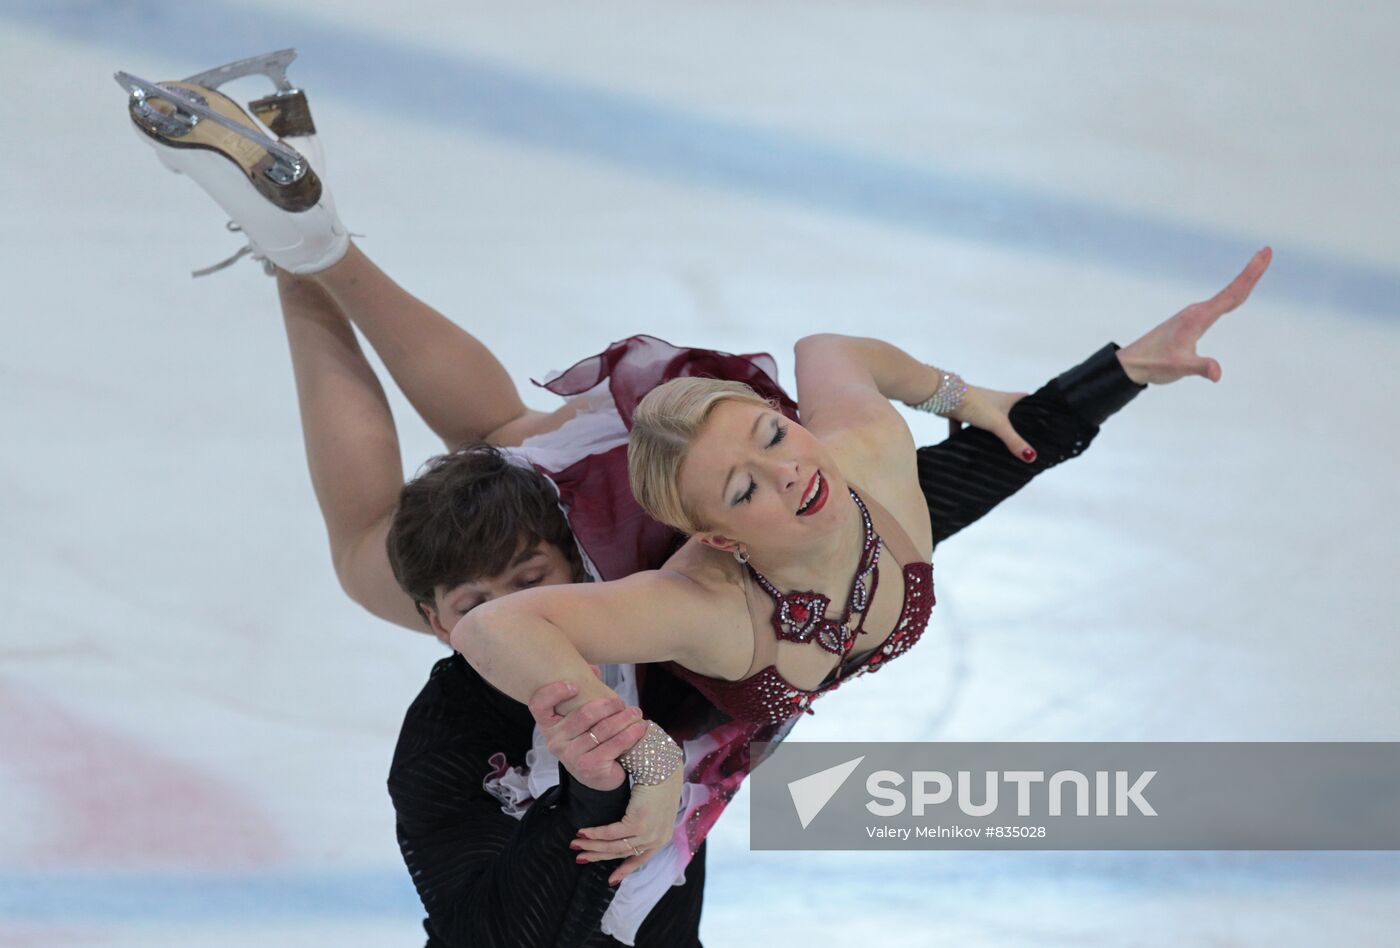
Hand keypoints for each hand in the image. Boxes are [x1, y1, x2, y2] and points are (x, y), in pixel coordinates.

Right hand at [528, 671, 647, 792]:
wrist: (598, 776)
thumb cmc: (590, 740)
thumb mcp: (584, 717)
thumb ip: (587, 692)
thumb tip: (594, 669)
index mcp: (549, 725)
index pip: (539, 705)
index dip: (553, 692)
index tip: (574, 685)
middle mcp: (555, 741)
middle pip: (582, 715)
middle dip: (608, 705)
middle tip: (621, 702)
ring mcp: (571, 756)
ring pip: (602, 729)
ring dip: (624, 718)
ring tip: (636, 712)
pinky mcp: (589, 767)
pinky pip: (614, 745)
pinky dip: (630, 734)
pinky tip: (639, 728)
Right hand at [573, 769, 681, 885]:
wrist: (662, 765)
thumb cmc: (658, 781)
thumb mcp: (653, 807)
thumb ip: (641, 822)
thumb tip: (623, 830)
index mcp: (661, 837)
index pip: (640, 859)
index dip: (624, 870)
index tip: (611, 880)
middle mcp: (656, 840)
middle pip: (622, 853)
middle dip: (598, 856)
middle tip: (580, 857)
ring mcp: (648, 834)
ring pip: (614, 846)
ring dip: (592, 846)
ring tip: (575, 845)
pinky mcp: (638, 824)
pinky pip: (611, 833)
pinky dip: (594, 834)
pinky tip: (582, 832)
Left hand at [944, 384, 1037, 462]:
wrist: (944, 396)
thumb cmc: (976, 405)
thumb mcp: (999, 425)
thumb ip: (1014, 441)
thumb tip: (1031, 457)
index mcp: (1007, 399)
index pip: (1027, 400)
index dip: (1036, 407)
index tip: (1044, 418)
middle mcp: (993, 401)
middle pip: (1008, 413)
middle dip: (1014, 425)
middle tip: (1024, 440)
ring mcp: (977, 407)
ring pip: (987, 421)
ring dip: (990, 432)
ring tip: (1000, 448)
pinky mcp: (962, 413)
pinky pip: (965, 426)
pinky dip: (964, 436)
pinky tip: (966, 450)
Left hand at [1117, 247, 1271, 384]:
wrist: (1133, 363)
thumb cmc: (1155, 364)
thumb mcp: (1179, 368)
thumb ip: (1199, 368)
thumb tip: (1217, 373)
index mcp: (1199, 318)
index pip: (1231, 294)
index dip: (1250, 274)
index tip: (1263, 254)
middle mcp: (1198, 312)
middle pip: (1231, 290)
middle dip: (1251, 271)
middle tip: (1266, 251)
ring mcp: (1194, 315)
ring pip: (1225, 295)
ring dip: (1243, 281)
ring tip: (1257, 267)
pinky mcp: (1191, 322)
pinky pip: (1218, 304)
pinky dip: (1232, 295)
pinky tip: (1235, 295)